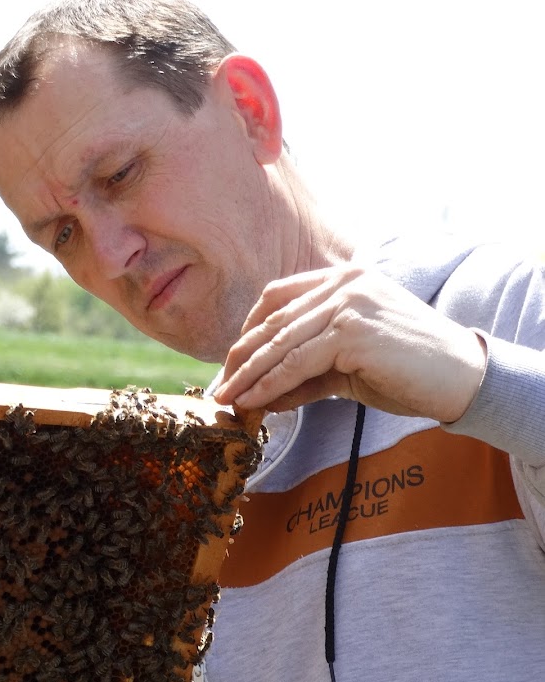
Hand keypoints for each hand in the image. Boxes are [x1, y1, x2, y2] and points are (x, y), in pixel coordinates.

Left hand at [212, 265, 486, 420]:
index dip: (250, 329)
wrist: (461, 378)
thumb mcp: (345, 368)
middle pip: (272, 320)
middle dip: (240, 358)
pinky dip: (270, 384)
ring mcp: (349, 303)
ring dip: (248, 375)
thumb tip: (260, 395)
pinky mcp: (353, 331)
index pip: (278, 297)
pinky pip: (297, 363)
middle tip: (219, 387)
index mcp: (343, 279)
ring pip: (280, 343)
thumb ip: (304, 374)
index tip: (234, 360)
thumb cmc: (406, 371)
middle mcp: (344, 283)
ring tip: (228, 400)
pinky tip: (254, 402)